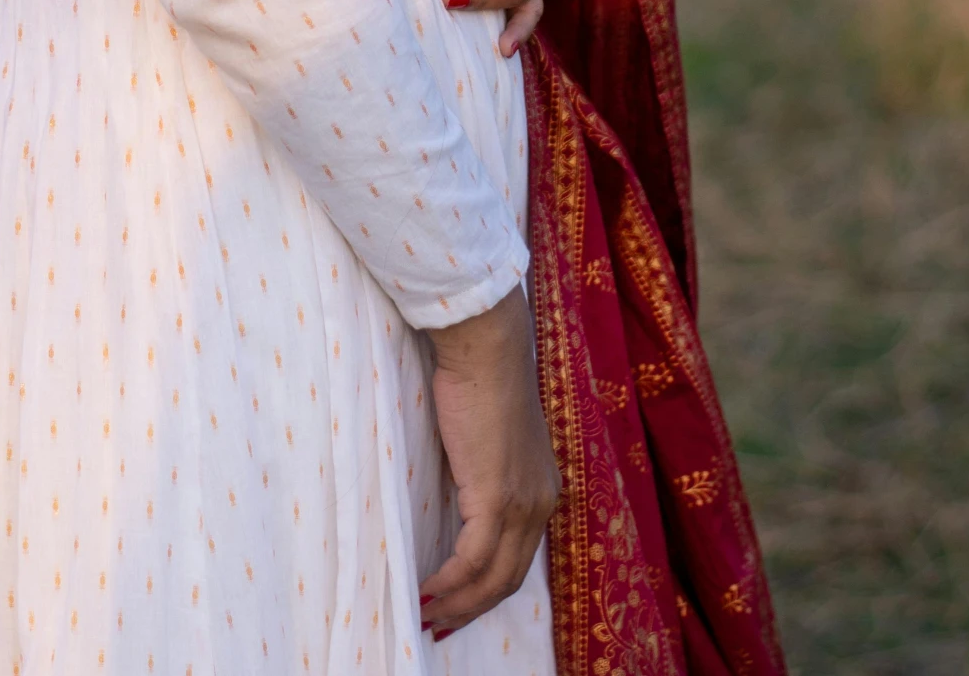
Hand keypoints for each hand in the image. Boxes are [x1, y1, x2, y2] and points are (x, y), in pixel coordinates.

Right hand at [420, 286, 560, 639]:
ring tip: (426, 614)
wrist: (486, 346)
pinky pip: (472, 558)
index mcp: (543, 488)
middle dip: (474, 607)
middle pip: (510, 578)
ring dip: (459, 603)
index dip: (490, 587)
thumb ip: (485, 468)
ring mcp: (521, 502)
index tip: (459, 602)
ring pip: (494, 577)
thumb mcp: (491, 435)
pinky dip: (450, 581)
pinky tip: (427, 588)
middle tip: (438, 622)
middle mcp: (541, 502)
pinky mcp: (495, 496)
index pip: (520, 557)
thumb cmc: (480, 377)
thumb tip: (461, 490)